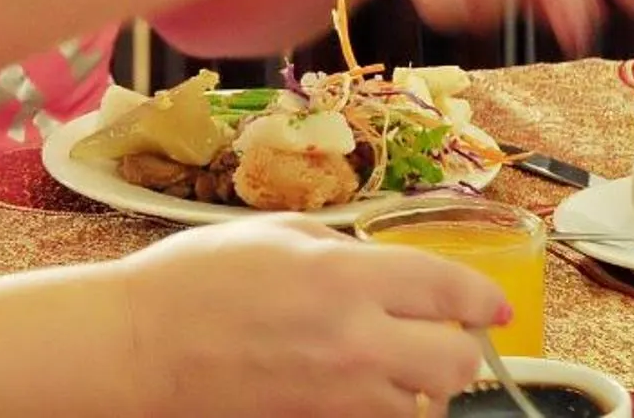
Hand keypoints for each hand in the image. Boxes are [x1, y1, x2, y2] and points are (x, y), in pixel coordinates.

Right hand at [119, 218, 504, 415]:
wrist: (140, 347)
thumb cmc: (193, 280)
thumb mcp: (272, 233)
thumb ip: (339, 249)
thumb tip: (380, 267)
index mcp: (343, 278)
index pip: (447, 291)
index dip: (481, 299)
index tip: (494, 307)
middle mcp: (354, 342)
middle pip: (455, 363)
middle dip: (457, 348)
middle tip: (440, 334)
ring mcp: (338, 396)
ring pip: (423, 405)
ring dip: (420, 384)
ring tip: (392, 361)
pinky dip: (384, 408)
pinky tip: (358, 385)